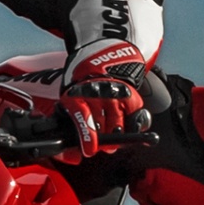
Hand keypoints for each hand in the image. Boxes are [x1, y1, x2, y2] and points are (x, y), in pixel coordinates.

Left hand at [59, 42, 149, 161]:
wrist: (102, 52)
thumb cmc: (82, 78)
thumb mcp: (69, 97)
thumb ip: (72, 120)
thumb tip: (72, 152)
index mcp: (76, 94)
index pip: (84, 120)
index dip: (88, 139)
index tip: (90, 150)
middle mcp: (97, 93)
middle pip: (102, 127)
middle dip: (104, 140)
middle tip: (105, 145)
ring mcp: (114, 93)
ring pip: (118, 125)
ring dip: (116, 133)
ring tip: (114, 132)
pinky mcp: (130, 92)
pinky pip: (134, 116)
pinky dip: (131, 123)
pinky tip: (125, 121)